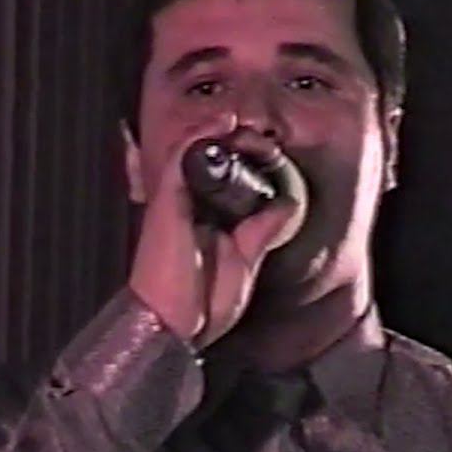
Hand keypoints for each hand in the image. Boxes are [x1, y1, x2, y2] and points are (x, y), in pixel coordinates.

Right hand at [129, 113, 307, 350]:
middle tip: (258, 134)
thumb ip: (262, 231)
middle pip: (204, 161)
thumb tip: (287, 204)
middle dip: (231, 141)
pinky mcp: (164, 204)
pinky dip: (198, 137)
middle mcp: (187, 208)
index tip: (271, 151)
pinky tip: (220, 124)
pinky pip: (178, 159)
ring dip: (215, 131)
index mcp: (206, 223)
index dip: (245, 160)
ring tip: (239, 121)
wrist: (170, 330)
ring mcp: (173, 204)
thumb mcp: (245, 264)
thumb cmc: (200, 308)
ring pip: (189, 153)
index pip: (224, 180)